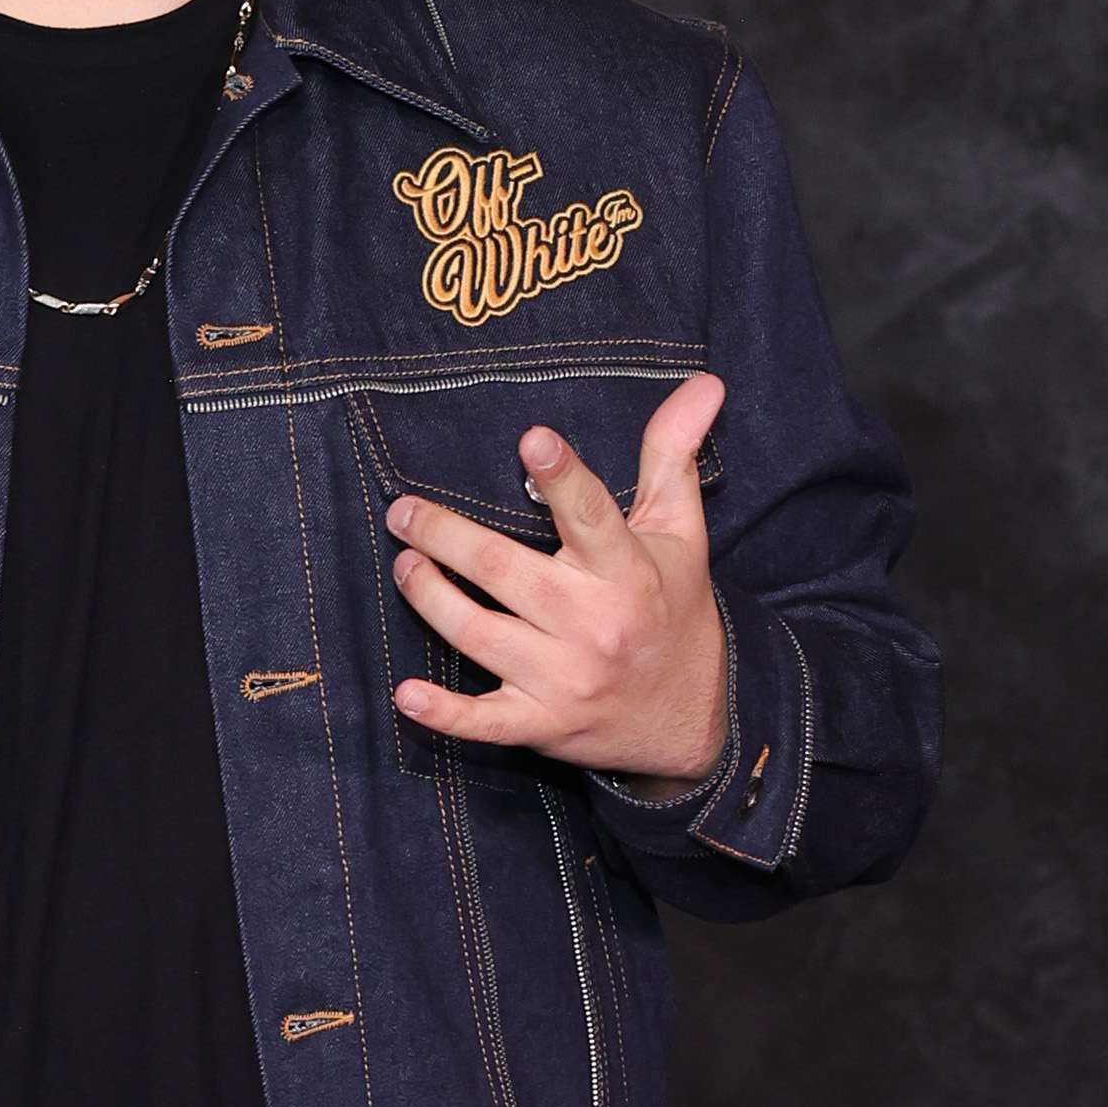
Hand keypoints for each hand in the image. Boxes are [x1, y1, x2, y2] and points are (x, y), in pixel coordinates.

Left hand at [389, 374, 729, 779]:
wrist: (693, 719)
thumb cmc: (674, 611)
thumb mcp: (681, 532)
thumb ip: (672, 455)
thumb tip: (703, 383)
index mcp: (627, 571)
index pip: (593, 516)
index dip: (563, 477)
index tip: (532, 440)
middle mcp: (593, 624)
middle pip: (507, 572)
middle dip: (447, 538)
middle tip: (404, 512)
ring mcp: (564, 678)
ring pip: (481, 634)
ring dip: (431, 598)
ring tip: (406, 564)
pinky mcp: (542, 723)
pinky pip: (486, 723)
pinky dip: (445, 714)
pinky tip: (406, 694)